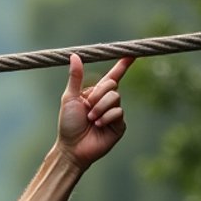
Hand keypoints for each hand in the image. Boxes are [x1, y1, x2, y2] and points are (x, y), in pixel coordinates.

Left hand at [57, 54, 130, 168]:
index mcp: (96, 93)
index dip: (123, 65)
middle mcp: (107, 102)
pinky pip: (118, 112)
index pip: (113, 76)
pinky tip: (98, 125)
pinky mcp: (119, 125)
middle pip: (112, 85)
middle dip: (98, 94)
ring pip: (115, 98)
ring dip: (100, 108)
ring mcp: (114, 113)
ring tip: (90, 119)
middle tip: (87, 108)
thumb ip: (75, 77)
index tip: (132, 53)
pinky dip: (105, 118)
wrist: (72, 147)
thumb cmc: (68, 124)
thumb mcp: (69, 98)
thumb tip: (75, 55)